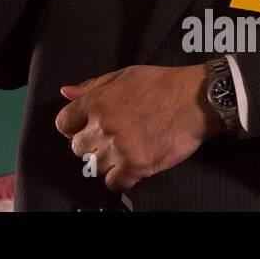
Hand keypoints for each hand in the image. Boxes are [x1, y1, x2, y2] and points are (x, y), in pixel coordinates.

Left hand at [55, 64, 223, 192]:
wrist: (196, 99)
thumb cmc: (162, 84)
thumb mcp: (123, 75)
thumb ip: (92, 86)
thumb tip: (66, 92)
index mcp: (97, 102)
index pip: (63, 123)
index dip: (72, 127)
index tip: (82, 128)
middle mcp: (104, 126)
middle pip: (77, 148)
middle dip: (90, 144)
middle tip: (108, 139)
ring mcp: (119, 148)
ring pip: (94, 167)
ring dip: (106, 161)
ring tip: (122, 150)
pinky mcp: (137, 165)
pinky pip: (114, 183)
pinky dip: (120, 179)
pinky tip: (129, 167)